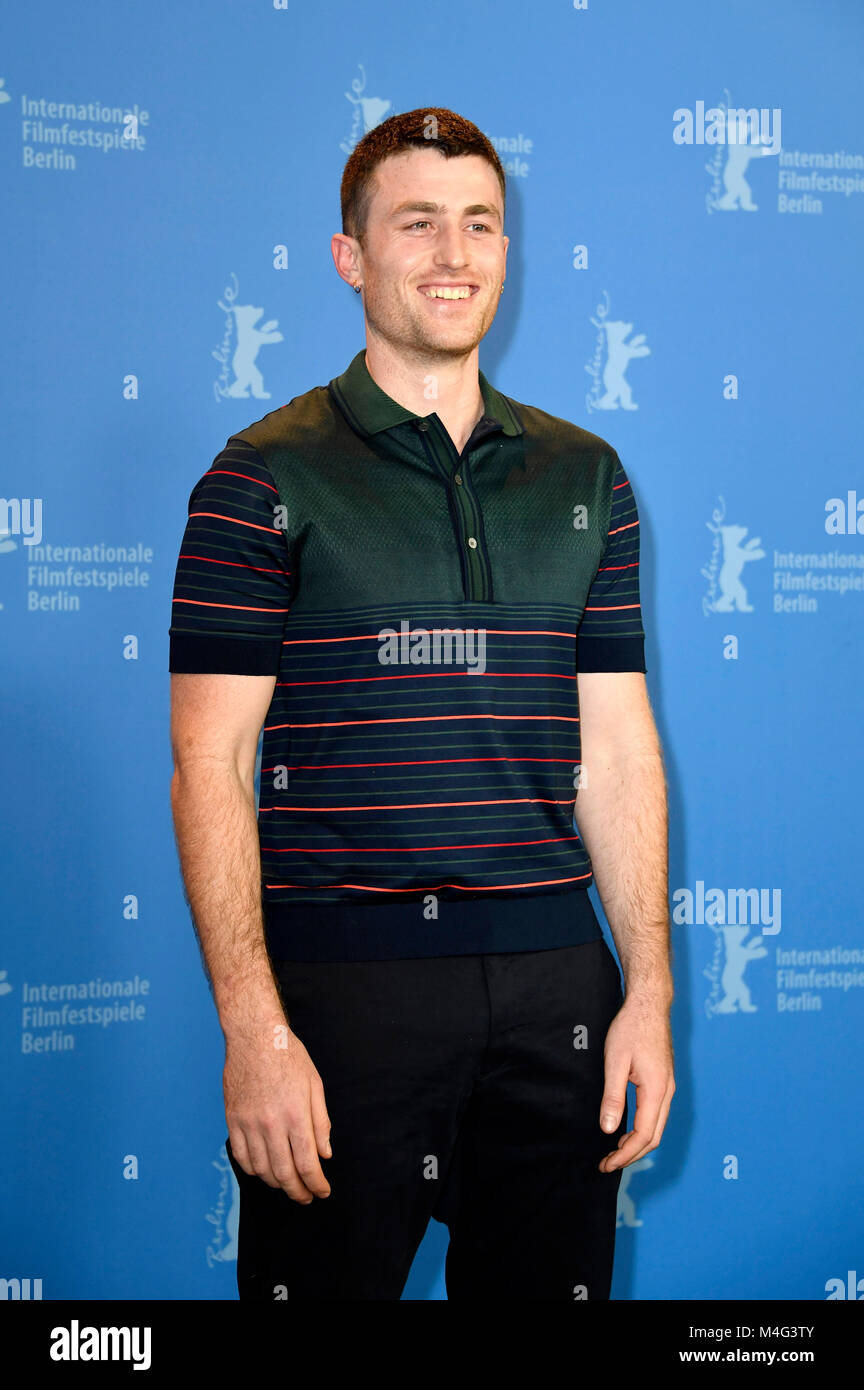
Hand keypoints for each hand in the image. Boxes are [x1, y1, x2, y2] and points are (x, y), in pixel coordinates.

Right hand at [224, 1023, 331, 1202]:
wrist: (254, 1036)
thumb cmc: (288, 1056)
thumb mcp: (314, 1084)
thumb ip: (321, 1122)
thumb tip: (324, 1154)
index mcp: (296, 1114)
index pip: (307, 1164)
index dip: (316, 1184)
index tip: (322, 1192)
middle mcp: (271, 1123)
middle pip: (284, 1174)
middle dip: (298, 1192)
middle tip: (306, 1197)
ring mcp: (248, 1123)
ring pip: (262, 1170)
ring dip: (277, 1183)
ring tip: (287, 1183)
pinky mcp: (233, 1120)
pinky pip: (241, 1157)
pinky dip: (254, 1170)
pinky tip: (264, 1170)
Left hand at [597, 994, 674, 1171]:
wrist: (649, 1004)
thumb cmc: (631, 1028)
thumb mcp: (615, 1062)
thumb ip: (613, 1097)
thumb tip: (609, 1129)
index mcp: (657, 1090)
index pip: (644, 1136)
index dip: (625, 1155)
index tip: (606, 1164)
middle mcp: (667, 1092)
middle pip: (654, 1137)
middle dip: (631, 1155)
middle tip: (607, 1163)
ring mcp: (668, 1086)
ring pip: (657, 1127)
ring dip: (637, 1143)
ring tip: (614, 1150)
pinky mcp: (664, 1081)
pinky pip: (656, 1114)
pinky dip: (643, 1129)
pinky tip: (626, 1128)